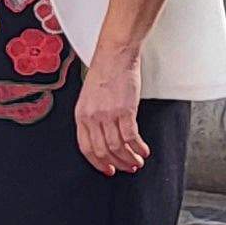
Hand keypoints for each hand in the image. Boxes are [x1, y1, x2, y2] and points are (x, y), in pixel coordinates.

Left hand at [73, 51, 149, 175]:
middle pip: (103, 151)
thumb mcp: (89, 98)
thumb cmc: (104, 72)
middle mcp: (92, 117)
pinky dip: (139, 147)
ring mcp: (108, 114)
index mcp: (81, 115)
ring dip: (130, 158)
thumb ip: (92, 118)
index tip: (108, 169)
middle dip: (117, 164)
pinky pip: (131, 137)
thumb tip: (102, 137)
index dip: (98, 163)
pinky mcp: (125, 110)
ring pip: (118, 147)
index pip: (86, 148)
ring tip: (138, 161)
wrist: (114, 55)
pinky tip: (144, 150)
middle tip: (127, 168)